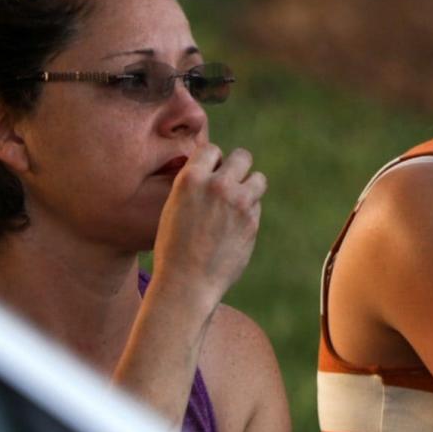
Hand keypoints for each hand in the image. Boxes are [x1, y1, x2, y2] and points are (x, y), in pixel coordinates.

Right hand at [151, 143, 265, 311]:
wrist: (187, 282)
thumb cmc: (174, 247)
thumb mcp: (174, 207)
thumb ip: (196, 186)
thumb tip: (217, 170)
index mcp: (190, 178)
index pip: (212, 149)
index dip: (213, 161)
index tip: (211, 174)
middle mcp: (217, 185)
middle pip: (242, 157)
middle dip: (238, 167)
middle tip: (231, 184)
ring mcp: (238, 202)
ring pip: (258, 178)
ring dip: (250, 186)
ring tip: (237, 203)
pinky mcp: (252, 221)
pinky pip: (256, 205)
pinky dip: (249, 212)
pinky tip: (233, 228)